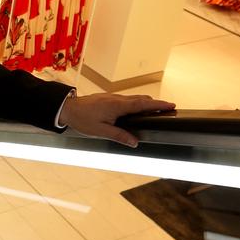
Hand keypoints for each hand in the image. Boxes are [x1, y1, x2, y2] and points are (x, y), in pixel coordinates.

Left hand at [59, 94, 174, 147]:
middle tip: (168, 109)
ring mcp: (113, 97)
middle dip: (155, 104)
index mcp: (117, 106)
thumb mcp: (100, 131)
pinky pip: (127, 100)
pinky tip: (137, 111)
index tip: (171, 105)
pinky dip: (136, 103)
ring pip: (134, 98)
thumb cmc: (82, 119)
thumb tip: (135, 142)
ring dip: (146, 103)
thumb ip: (119, 136)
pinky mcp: (109, 98)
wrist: (67, 108)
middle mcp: (117, 99)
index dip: (157, 105)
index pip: (142, 104)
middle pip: (141, 99)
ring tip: (156, 111)